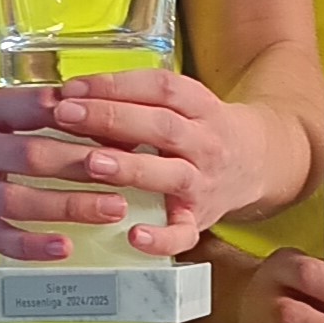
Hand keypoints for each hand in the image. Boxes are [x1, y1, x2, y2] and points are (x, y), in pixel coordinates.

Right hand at [0, 87, 137, 260]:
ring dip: (69, 205)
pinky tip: (63, 247)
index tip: (115, 120)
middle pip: (32, 156)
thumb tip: (89, 107)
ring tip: (112, 208)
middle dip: (81, 163)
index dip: (75, 113)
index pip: (31, 106)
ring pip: (21, 200)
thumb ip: (26, 110)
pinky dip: (32, 245)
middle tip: (125, 167)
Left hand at [49, 68, 293, 251]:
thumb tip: (72, 102)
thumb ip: (136, 103)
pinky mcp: (201, 220)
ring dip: (130, 167)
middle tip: (66, 114)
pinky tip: (133, 236)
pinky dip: (160, 238)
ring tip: (91, 162)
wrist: (257, 162)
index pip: (160, 88)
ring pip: (170, 174)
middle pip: (162, 126)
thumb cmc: (200, 130)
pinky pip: (184, 233)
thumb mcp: (181, 105)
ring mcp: (204, 183)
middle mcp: (206, 143)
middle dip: (111, 118)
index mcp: (200, 106)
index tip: (73, 87)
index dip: (117, 85)